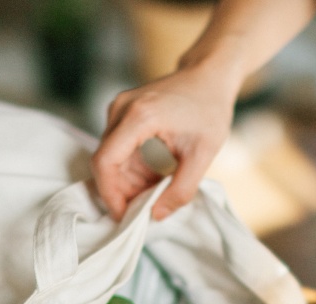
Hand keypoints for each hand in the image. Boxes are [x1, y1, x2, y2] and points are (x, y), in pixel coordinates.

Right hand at [91, 68, 237, 220]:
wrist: (209, 76)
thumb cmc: (210, 109)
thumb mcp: (203, 155)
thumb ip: (181, 189)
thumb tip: (156, 216)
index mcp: (139, 116)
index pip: (106, 162)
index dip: (110, 194)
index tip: (124, 215)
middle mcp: (121, 109)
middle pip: (106, 162)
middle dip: (122, 191)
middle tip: (146, 209)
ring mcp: (119, 109)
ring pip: (112, 158)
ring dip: (129, 181)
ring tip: (157, 190)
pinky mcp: (122, 112)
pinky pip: (119, 149)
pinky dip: (133, 168)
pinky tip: (155, 175)